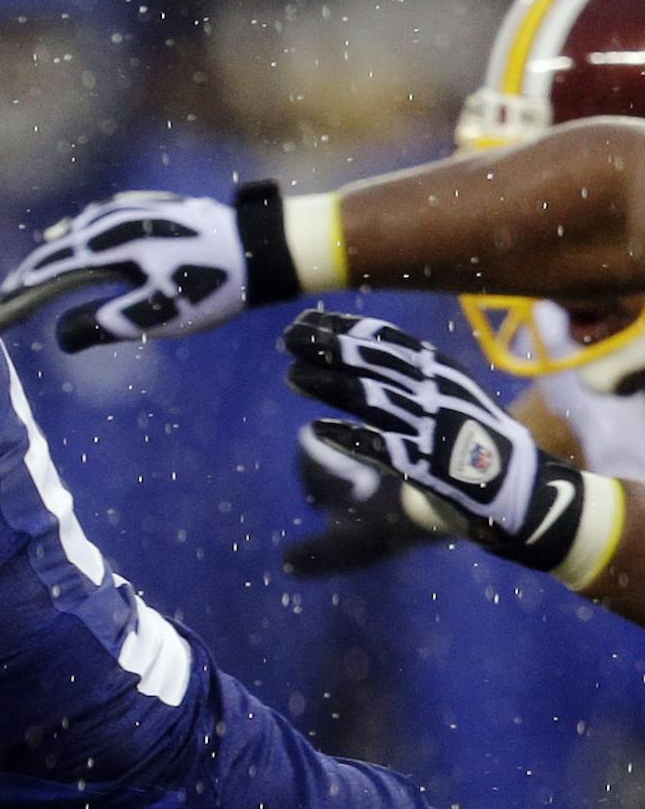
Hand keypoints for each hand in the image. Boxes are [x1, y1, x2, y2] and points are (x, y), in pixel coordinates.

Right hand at [0, 185, 304, 351]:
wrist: (260, 247)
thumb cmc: (209, 286)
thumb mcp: (155, 317)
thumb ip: (102, 326)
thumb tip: (58, 335)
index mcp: (107, 247)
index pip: (48, 270)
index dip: (20, 291)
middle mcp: (112, 221)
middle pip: (56, 249)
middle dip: (28, 275)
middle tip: (5, 299)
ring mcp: (131, 209)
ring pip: (75, 231)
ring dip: (50, 254)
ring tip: (30, 274)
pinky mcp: (149, 206)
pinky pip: (98, 218)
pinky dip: (77, 233)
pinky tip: (74, 236)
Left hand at [282, 309, 590, 568]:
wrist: (519, 486)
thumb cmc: (473, 436)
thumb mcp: (446, 391)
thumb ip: (405, 373)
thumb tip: (353, 348)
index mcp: (442, 370)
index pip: (385, 340)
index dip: (343, 328)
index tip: (306, 321)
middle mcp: (437, 391)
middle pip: (373, 361)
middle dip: (328, 347)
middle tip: (288, 338)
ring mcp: (432, 427)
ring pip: (371, 398)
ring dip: (328, 384)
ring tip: (292, 377)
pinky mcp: (428, 465)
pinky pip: (381, 448)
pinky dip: (348, 437)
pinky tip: (318, 430)